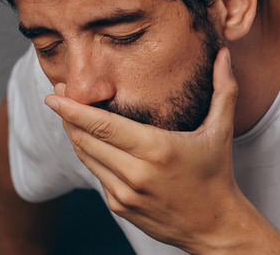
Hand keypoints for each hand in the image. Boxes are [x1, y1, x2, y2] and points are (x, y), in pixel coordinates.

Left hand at [44, 48, 250, 251]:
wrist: (213, 226)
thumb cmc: (216, 174)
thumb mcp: (222, 130)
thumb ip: (224, 89)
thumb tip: (225, 53)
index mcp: (157, 150)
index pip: (103, 126)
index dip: (74, 109)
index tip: (54, 95)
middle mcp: (136, 174)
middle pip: (86, 140)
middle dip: (68, 116)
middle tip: (59, 94)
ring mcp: (124, 194)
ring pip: (86, 158)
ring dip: (74, 135)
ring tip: (69, 113)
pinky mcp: (119, 207)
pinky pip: (96, 175)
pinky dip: (90, 155)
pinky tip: (92, 140)